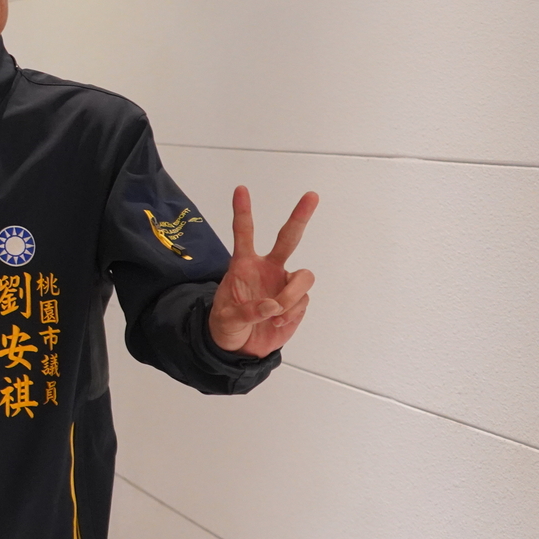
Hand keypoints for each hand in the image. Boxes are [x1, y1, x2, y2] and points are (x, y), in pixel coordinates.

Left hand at [209, 186, 319, 357]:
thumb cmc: (227, 326)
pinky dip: (292, 313)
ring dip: (292, 295)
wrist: (241, 349)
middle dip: (300, 217)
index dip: (243, 212)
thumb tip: (271, 306)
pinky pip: (303, 301)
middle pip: (288, 238)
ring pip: (303, 277)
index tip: (240, 189)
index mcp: (244, 265)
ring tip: (276, 312)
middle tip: (312, 195)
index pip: (244, 233)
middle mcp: (268, 269)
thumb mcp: (226, 320)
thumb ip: (246, 312)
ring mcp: (284, 283)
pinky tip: (278, 322)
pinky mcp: (297, 301)